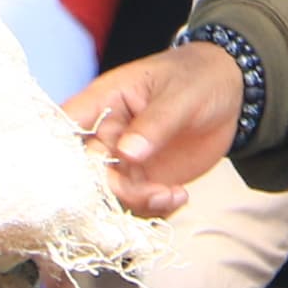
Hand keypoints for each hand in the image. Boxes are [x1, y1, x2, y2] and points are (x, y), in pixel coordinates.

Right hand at [63, 44, 246, 215]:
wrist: (231, 93)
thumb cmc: (199, 78)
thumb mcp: (181, 94)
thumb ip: (156, 122)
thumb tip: (127, 153)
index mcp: (104, 101)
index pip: (65, 126)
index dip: (57, 154)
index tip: (75, 179)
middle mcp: (105, 134)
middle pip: (84, 171)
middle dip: (111, 191)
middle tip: (151, 193)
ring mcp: (123, 160)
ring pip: (110, 194)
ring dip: (137, 204)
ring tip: (173, 195)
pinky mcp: (143, 178)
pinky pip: (136, 203)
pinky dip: (155, 209)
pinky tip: (180, 197)